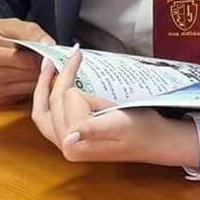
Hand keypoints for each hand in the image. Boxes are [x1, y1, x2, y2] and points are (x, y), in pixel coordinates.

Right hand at [0, 18, 54, 105]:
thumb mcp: (6, 25)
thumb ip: (29, 32)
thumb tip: (50, 44)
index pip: (30, 61)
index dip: (46, 56)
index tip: (52, 51)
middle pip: (33, 76)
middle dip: (45, 67)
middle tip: (50, 57)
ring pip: (32, 87)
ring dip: (39, 77)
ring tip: (38, 64)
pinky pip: (25, 94)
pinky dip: (29, 85)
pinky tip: (26, 74)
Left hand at [31, 50, 199, 168]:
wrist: (155, 140)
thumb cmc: (141, 130)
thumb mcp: (118, 124)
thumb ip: (91, 130)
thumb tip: (69, 137)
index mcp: (75, 145)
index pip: (67, 99)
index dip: (78, 80)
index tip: (81, 56)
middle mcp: (66, 147)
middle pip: (53, 102)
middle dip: (63, 76)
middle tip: (74, 52)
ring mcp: (66, 143)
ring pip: (44, 109)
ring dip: (47, 85)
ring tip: (50, 62)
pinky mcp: (69, 138)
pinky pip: (47, 117)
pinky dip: (46, 98)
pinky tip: (49, 82)